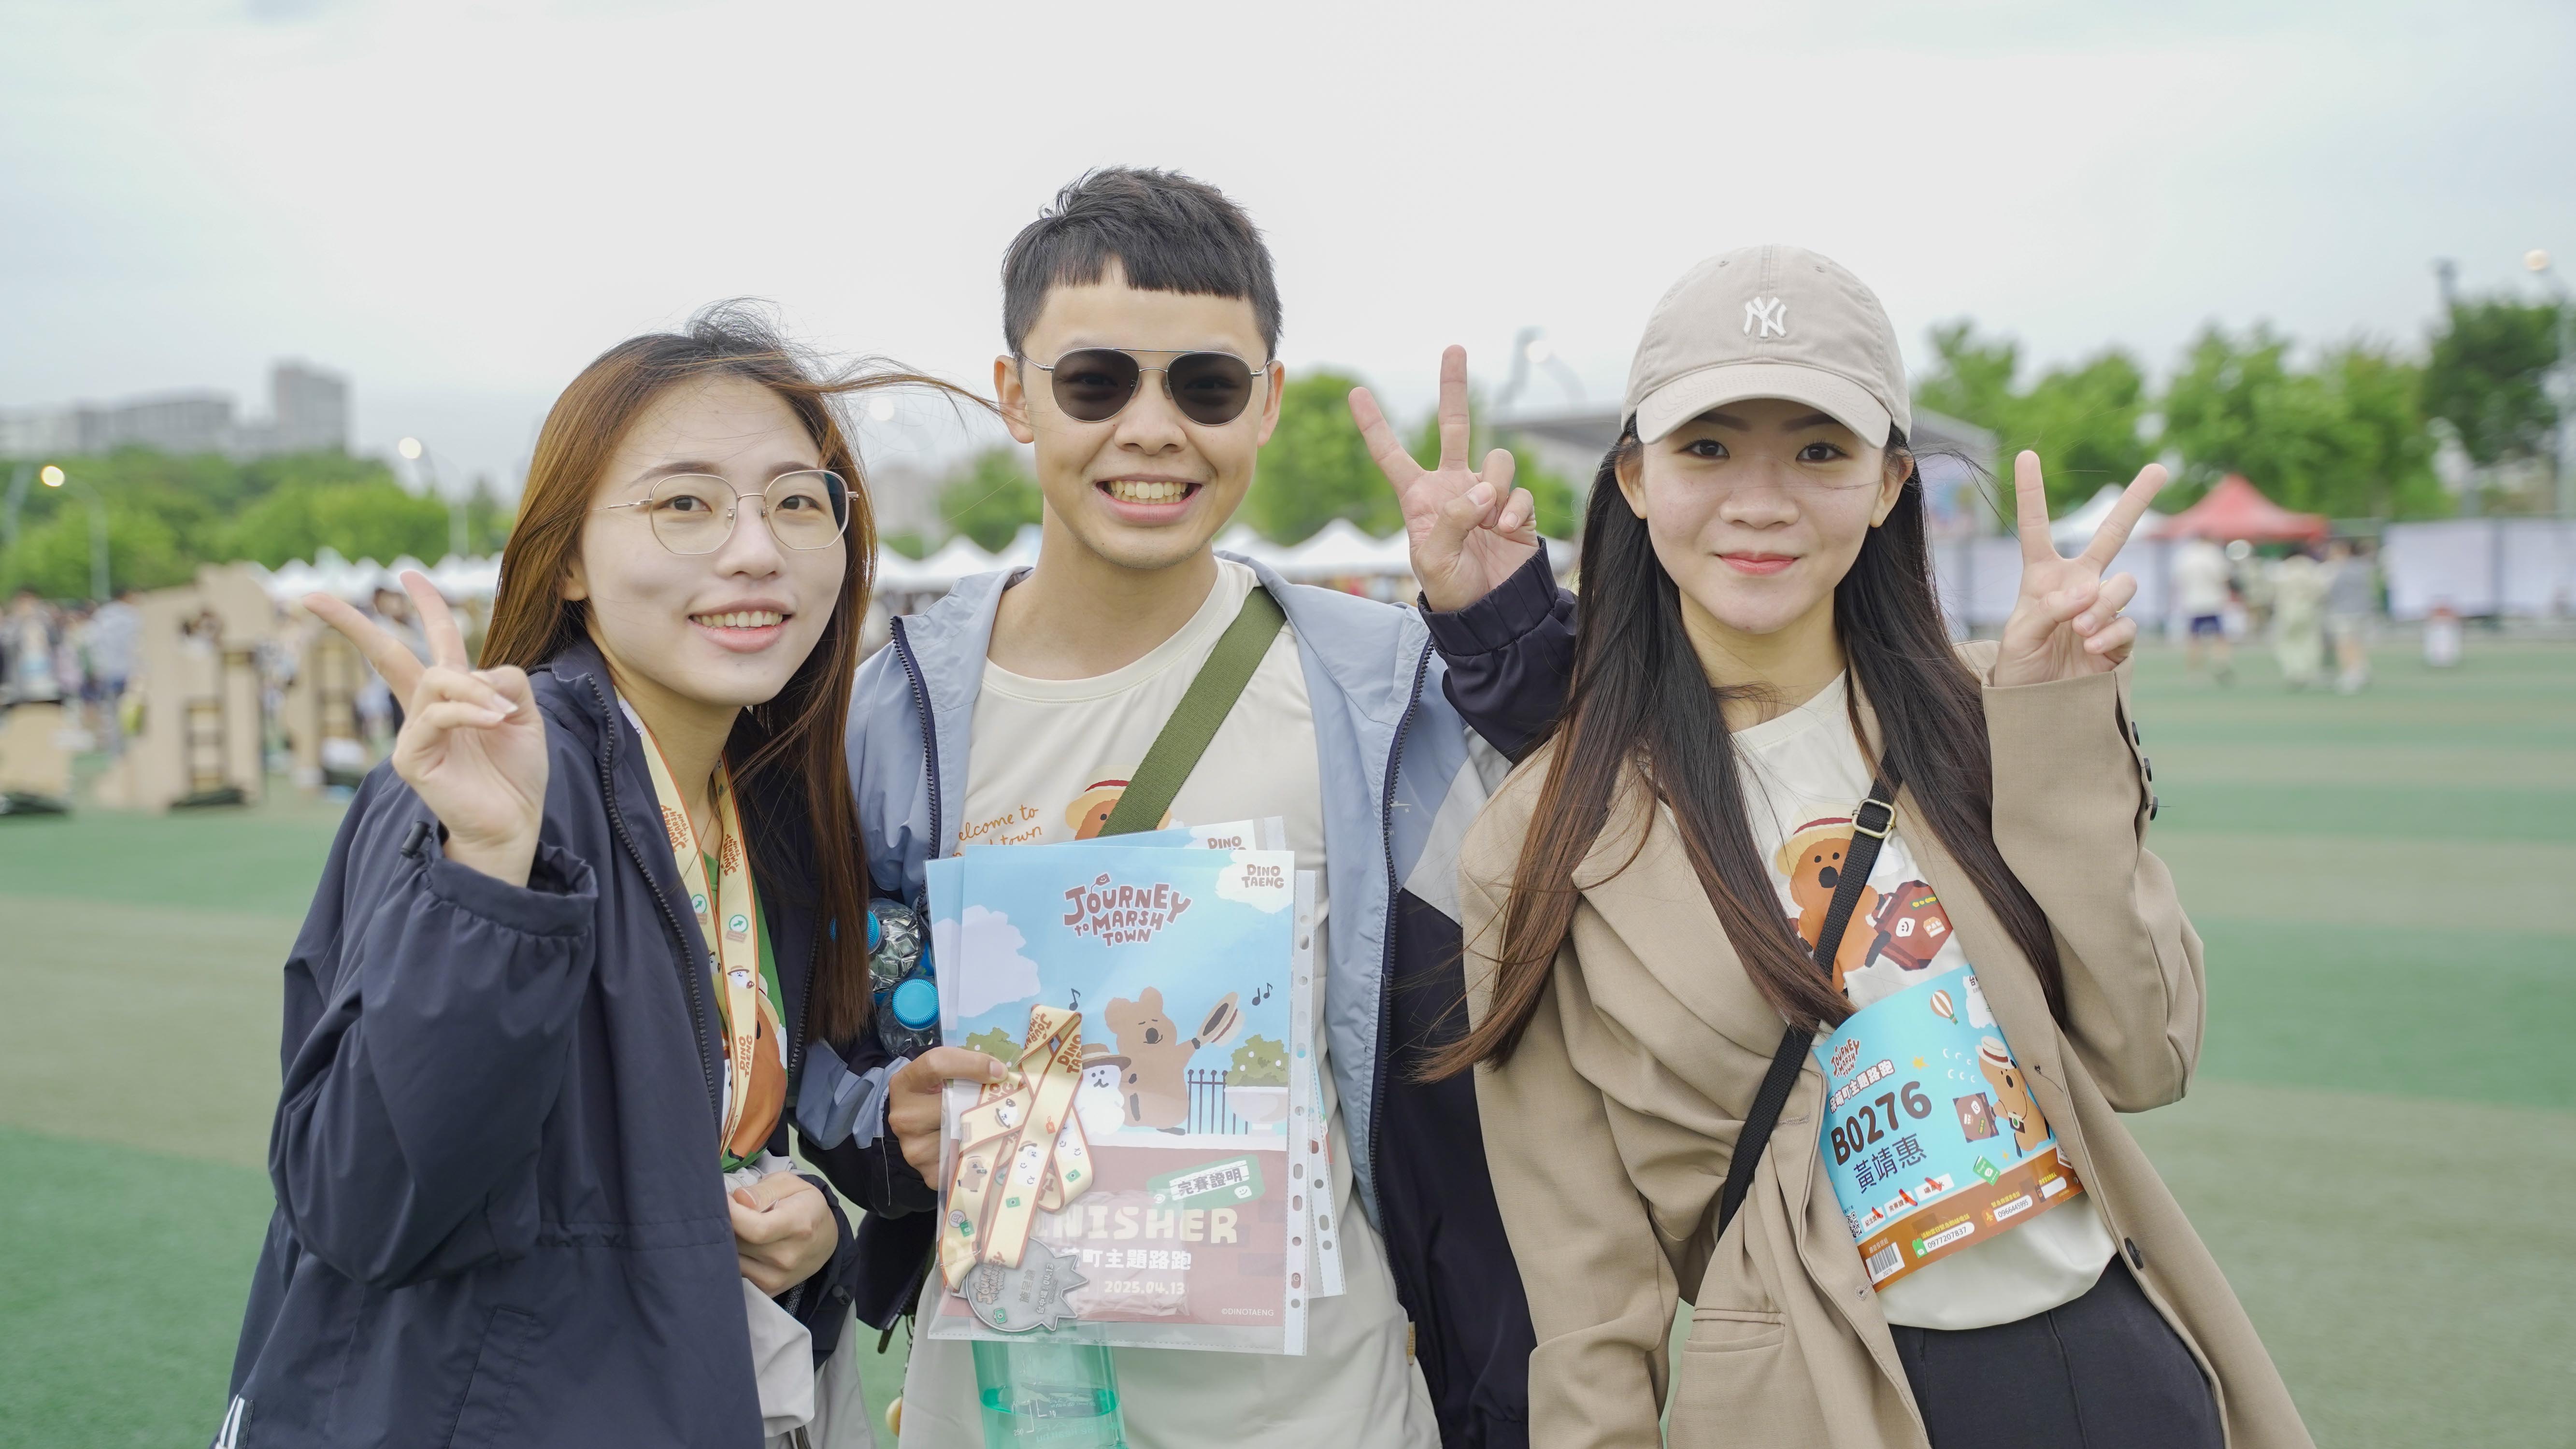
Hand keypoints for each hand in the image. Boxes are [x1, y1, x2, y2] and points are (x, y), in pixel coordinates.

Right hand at [306, 572, 545, 883]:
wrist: (515, 822)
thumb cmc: (517, 772)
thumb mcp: (524, 714)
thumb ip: (507, 681)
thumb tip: (482, 671)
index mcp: (453, 694)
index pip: (433, 642)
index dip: (425, 606)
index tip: (409, 574)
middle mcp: (426, 709)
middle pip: (385, 654)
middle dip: (351, 623)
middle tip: (311, 596)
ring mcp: (413, 733)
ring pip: (434, 680)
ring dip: (474, 689)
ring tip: (504, 713)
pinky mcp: (411, 757)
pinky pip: (437, 715)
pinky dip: (470, 711)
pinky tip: (497, 720)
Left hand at [729, 1172, 837, 1295]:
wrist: (825, 1240)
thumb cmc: (805, 1206)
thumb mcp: (791, 1185)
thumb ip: (764, 1190)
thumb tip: (738, 1200)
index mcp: (798, 1225)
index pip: (755, 1228)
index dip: (732, 1214)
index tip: (724, 1200)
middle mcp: (788, 1256)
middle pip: (739, 1243)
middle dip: (728, 1224)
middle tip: (732, 1211)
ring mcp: (777, 1277)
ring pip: (733, 1258)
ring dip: (729, 1242)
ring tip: (741, 1229)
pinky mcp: (767, 1289)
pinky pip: (737, 1273)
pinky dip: (735, 1258)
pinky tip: (744, 1246)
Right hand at [887, 1046, 1010, 1185]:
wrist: (919, 1127)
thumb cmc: (937, 1094)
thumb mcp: (943, 1072)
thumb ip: (965, 1064)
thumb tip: (1002, 1072)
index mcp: (905, 1083)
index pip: (936, 1065)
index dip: (971, 1064)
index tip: (998, 1071)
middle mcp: (904, 1117)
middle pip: (953, 1103)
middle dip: (983, 1101)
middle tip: (1005, 1101)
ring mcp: (914, 1148)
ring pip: (964, 1134)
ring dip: (985, 1128)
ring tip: (995, 1122)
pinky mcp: (930, 1172)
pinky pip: (966, 1161)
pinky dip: (981, 1151)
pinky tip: (986, 1144)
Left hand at [1349, 346, 1539, 612]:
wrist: (1490, 612)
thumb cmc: (1451, 589)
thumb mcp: (1433, 559)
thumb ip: (1450, 520)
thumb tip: (1481, 489)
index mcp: (1420, 497)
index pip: (1391, 455)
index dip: (1375, 425)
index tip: (1356, 392)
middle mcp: (1453, 486)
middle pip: (1454, 426)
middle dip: (1453, 387)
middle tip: (1454, 348)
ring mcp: (1487, 493)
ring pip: (1496, 458)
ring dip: (1494, 488)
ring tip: (1488, 523)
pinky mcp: (1517, 507)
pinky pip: (1519, 491)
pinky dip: (1514, 508)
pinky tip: (1506, 531)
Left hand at [1993, 453, 2166, 687]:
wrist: (2038, 705)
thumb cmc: (2019, 667)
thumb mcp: (2019, 636)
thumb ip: (2049, 610)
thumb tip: (2088, 591)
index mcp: (2043, 576)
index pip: (2037, 528)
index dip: (2032, 492)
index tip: (2028, 454)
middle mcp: (2079, 584)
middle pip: (2112, 535)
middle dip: (2136, 501)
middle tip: (2159, 467)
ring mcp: (2103, 608)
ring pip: (2123, 584)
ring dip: (2104, 605)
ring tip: (2079, 630)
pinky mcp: (2120, 635)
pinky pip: (2127, 623)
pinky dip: (2111, 634)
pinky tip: (2093, 647)